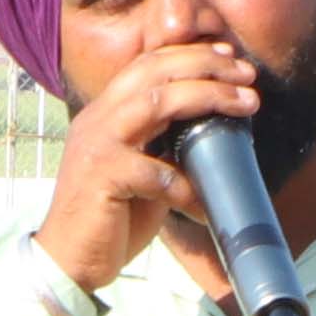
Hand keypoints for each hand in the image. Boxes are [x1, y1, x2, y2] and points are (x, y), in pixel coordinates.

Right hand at [31, 37, 262, 304]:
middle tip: (247, 74)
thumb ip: (162, 143)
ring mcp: (97, 145)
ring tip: (245, 104)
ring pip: (156, 102)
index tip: (227, 55)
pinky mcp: (101, 178)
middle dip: (206, 65)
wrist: (68, 261)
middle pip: (154, 71)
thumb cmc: (111, 217)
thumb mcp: (140, 168)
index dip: (188, 53)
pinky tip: (208, 204)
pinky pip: (157, 174)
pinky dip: (190, 188)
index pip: (145, 63)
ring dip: (207, 96)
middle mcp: (97, 119)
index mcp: (104, 112)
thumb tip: (213, 127)